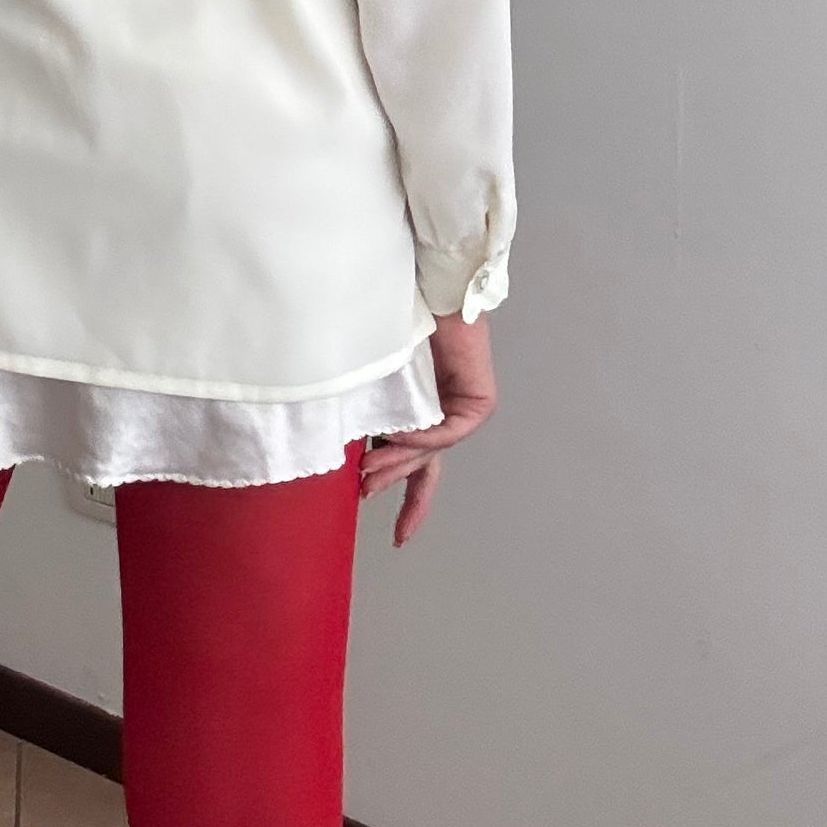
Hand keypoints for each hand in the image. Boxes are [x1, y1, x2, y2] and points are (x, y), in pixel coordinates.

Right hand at [359, 308, 497, 546]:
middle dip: (398, 488)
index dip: (409, 502)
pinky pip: (447, 434)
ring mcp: (463, 412)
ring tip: (367, 471)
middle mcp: (443, 417)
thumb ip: (371, 418)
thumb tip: (347, 456)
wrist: (425, 289)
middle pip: (425, 468)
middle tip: (366, 494)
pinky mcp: (479, 405)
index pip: (416, 466)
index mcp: (420, 415)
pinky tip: (398, 437)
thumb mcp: (374, 382)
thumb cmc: (392, 323)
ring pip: (431, 453)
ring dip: (398, 463)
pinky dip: (422, 439)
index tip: (399, 537)